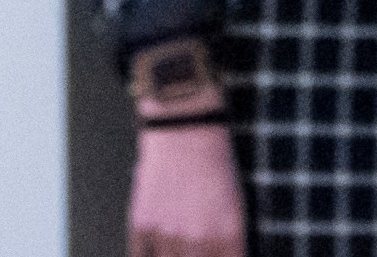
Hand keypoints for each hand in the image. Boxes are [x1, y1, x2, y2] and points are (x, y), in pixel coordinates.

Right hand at [129, 124, 244, 256]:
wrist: (186, 131)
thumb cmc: (216, 162)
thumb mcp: (235, 201)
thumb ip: (229, 237)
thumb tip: (224, 256)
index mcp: (228, 232)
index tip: (220, 256)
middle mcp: (198, 237)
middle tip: (195, 250)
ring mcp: (167, 233)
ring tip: (179, 248)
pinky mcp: (142, 225)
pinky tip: (155, 251)